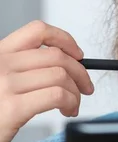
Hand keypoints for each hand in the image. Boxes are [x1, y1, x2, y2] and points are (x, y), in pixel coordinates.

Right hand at [0, 20, 93, 141]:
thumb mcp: (2, 79)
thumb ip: (25, 67)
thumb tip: (66, 63)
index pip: (38, 30)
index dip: (65, 40)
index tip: (78, 54)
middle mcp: (1, 64)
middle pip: (57, 56)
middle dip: (80, 72)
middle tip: (85, 87)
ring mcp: (5, 85)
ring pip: (61, 76)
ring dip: (75, 92)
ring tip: (72, 104)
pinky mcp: (13, 108)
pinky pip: (57, 96)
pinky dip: (71, 102)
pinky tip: (67, 110)